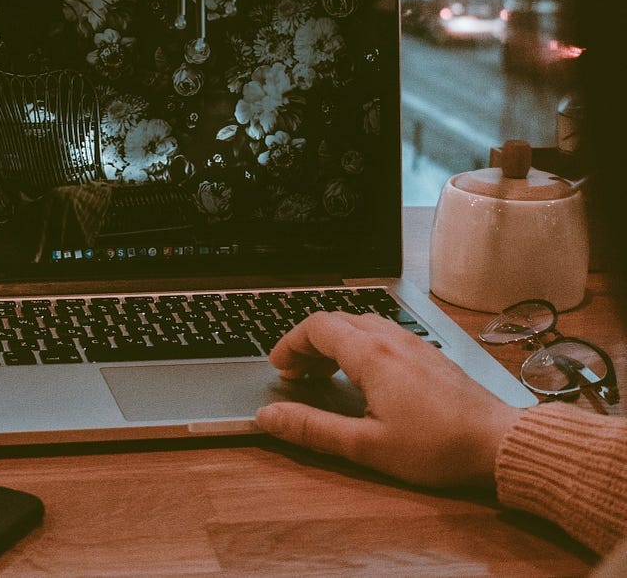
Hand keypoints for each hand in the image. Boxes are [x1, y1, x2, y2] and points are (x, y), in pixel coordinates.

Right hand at [256, 311, 522, 486]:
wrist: (500, 444)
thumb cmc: (436, 448)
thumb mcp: (366, 445)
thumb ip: (313, 429)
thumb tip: (269, 416)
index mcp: (371, 355)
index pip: (316, 327)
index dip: (289, 343)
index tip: (279, 367)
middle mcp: (391, 339)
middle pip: (336, 320)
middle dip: (308, 342)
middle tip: (296, 373)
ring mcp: (413, 343)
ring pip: (361, 323)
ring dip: (334, 341)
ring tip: (324, 372)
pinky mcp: (429, 354)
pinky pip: (383, 333)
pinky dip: (359, 344)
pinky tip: (364, 375)